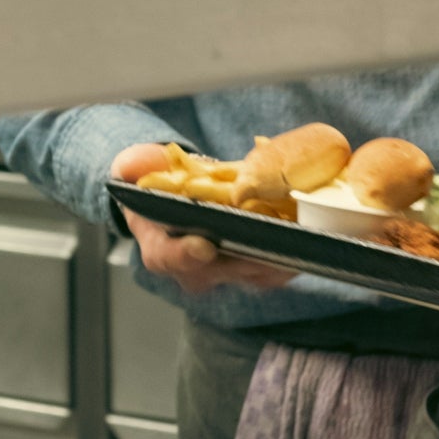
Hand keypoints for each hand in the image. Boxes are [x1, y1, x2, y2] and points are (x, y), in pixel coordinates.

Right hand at [110, 143, 290, 295]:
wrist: (179, 202)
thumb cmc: (158, 186)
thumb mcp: (140, 168)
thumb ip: (138, 163)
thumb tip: (130, 165)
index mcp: (160, 247)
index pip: (167, 257)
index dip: (184, 255)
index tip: (204, 246)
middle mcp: (192, 268)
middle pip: (219, 272)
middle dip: (246, 258)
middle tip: (271, 242)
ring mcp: (223, 272)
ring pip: (251, 274)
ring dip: (277, 260)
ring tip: (298, 239)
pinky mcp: (249, 268)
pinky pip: (272, 270)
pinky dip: (290, 255)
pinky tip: (307, 238)